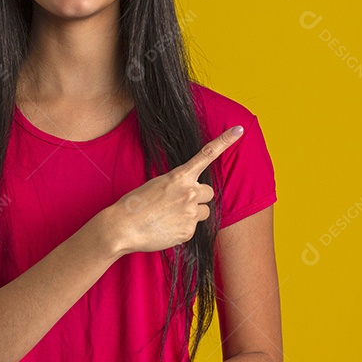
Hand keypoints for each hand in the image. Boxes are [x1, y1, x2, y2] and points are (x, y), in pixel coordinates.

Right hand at [107, 125, 242, 254]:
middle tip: (178, 203)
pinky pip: (193, 229)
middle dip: (198, 197)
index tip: (239, 130)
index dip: (224, 141)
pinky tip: (165, 228)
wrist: (122, 227)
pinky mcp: (189, 232)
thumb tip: (191, 195)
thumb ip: (178, 185)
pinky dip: (182, 229)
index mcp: (180, 176)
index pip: (206, 155)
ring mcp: (190, 213)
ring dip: (192, 214)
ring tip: (169, 217)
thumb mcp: (157, 185)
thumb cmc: (135, 205)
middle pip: (208, 192)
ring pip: (203, 212)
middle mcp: (189, 193)